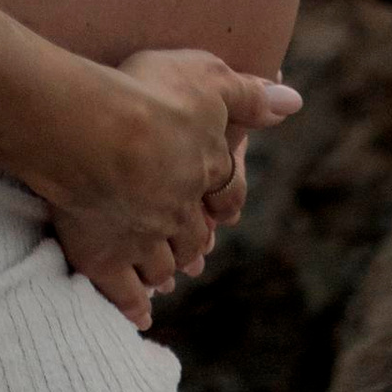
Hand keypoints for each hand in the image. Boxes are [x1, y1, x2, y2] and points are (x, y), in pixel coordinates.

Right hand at [41, 48, 298, 330]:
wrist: (96, 133)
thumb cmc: (152, 96)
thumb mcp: (209, 78)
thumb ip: (249, 94)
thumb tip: (295, 102)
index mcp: (205, 169)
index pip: (225, 190)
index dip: (224, 200)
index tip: (225, 212)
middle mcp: (179, 212)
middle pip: (193, 235)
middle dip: (194, 243)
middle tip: (196, 257)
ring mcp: (142, 240)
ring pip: (161, 265)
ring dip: (165, 271)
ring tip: (166, 279)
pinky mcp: (104, 258)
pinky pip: (123, 292)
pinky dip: (133, 305)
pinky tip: (141, 314)